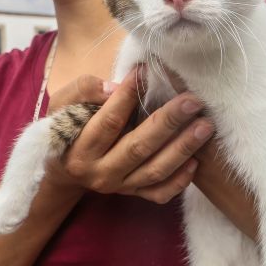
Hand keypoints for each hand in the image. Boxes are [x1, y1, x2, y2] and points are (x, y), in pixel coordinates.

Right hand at [45, 68, 213, 203]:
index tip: (146, 71)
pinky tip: (195, 160)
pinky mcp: (132, 194)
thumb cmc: (64, 129)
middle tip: (192, 101)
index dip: (127, 95)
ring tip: (204, 126)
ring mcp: (118, 186)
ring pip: (155, 171)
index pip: (108, 121)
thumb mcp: (61, 105)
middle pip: (138, 147)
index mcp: (80, 149)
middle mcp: (99, 172)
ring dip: (183, 148)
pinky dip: (180, 180)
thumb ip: (83, 91)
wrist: (63, 170)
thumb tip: (114, 88)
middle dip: (168, 123)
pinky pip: (160, 193)